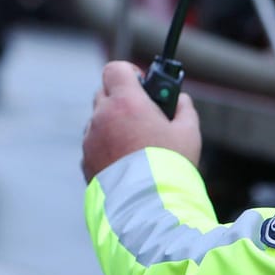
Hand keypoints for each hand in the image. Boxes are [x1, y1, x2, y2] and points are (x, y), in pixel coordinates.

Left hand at [82, 61, 201, 181]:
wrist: (147, 205)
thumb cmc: (170, 166)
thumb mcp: (189, 133)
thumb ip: (184, 109)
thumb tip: (180, 101)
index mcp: (126, 103)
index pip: (116, 69)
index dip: (130, 73)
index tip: (143, 84)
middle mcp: (102, 117)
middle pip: (104, 93)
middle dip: (121, 99)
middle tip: (142, 114)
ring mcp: (90, 140)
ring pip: (98, 121)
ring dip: (113, 125)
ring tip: (136, 144)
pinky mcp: (85, 161)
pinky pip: (94, 145)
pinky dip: (106, 147)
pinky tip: (126, 163)